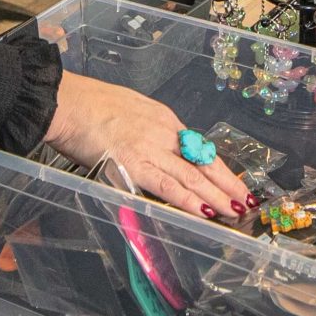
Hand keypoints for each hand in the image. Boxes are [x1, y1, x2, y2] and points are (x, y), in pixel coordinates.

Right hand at [44, 72, 252, 218]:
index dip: (220, 169)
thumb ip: (148, 129)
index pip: (200, 149)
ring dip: (216, 197)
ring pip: (192, 177)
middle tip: (247, 202)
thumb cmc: (91, 106)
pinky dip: (188, 200)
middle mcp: (165, 133)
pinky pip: (168, 186)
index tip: (234, 183)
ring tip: (234, 212)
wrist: (69, 103)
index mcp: (165, 120)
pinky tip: (205, 211)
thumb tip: (158, 149)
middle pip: (203, 163)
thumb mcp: (131, 110)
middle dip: (228, 185)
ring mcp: (151, 149)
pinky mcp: (134, 165)